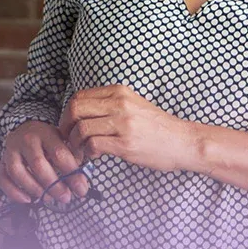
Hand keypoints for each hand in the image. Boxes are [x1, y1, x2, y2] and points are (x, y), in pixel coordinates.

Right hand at [0, 120, 89, 205]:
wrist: (25, 128)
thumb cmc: (49, 139)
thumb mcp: (64, 141)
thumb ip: (74, 159)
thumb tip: (81, 184)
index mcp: (46, 133)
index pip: (59, 154)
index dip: (71, 174)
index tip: (81, 189)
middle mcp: (26, 140)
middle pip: (38, 165)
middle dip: (54, 185)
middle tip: (66, 197)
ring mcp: (11, 151)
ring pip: (18, 172)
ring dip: (34, 189)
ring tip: (48, 198)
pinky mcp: (1, 162)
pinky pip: (2, 179)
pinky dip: (14, 193)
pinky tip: (28, 200)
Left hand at [58, 84, 197, 173]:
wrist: (182, 141)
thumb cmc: (157, 127)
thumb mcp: (134, 105)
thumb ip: (110, 104)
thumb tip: (82, 113)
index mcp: (119, 92)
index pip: (79, 96)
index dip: (67, 113)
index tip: (68, 126)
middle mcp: (120, 104)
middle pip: (75, 109)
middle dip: (65, 127)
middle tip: (68, 140)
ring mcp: (123, 123)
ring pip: (81, 128)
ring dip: (75, 143)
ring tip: (81, 151)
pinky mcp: (125, 143)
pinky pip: (93, 145)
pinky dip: (87, 152)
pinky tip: (93, 156)